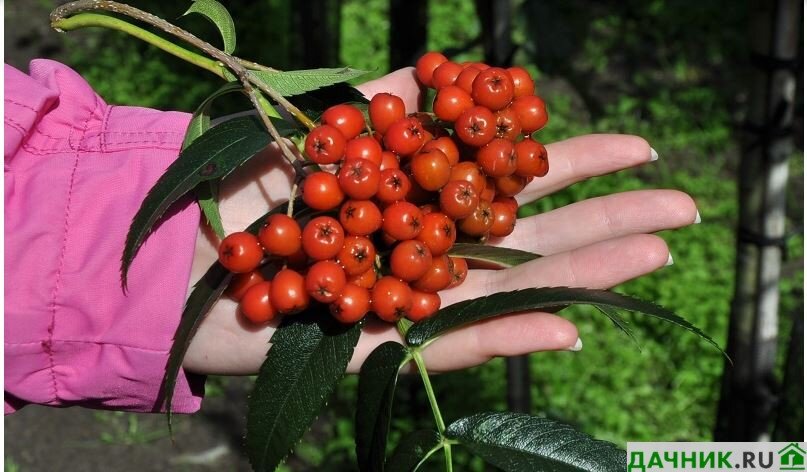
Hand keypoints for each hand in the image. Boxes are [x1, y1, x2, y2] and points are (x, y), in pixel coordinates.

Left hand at [183, 68, 698, 374]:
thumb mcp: (319, 134)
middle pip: (532, 235)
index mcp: (422, 200)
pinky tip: (571, 327)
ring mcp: (413, 301)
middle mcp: (430, 251)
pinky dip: (508, 337)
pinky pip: (453, 346)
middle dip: (608, 217)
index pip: (511, 180)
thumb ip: (384, 111)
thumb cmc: (246, 191)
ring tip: (655, 253)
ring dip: (585, 273)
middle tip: (681, 205)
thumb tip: (446, 74)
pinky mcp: (383, 349)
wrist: (179, 259)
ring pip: (511, 289)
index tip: (633, 144)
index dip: (573, 161)